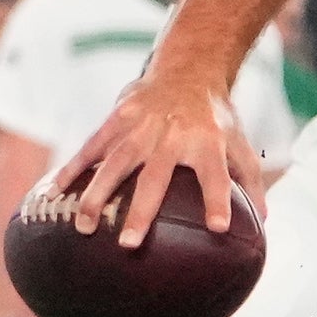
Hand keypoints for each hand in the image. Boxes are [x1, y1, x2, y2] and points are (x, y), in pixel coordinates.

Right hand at [52, 70, 266, 247]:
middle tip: (128, 244)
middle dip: (141, 211)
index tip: (217, 228)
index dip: (217, 200)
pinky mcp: (117, 120)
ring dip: (97, 195)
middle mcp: (173, 136)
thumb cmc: (216, 120)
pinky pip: (91, 147)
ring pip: (115, 164)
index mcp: (207, 143)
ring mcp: (141, 128)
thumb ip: (250, 182)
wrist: (188, 72)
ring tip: (84, 227)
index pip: (216, 176)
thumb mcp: (240, 144)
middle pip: (155, 178)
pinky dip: (72, 168)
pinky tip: (54, 191)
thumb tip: (263, 223)